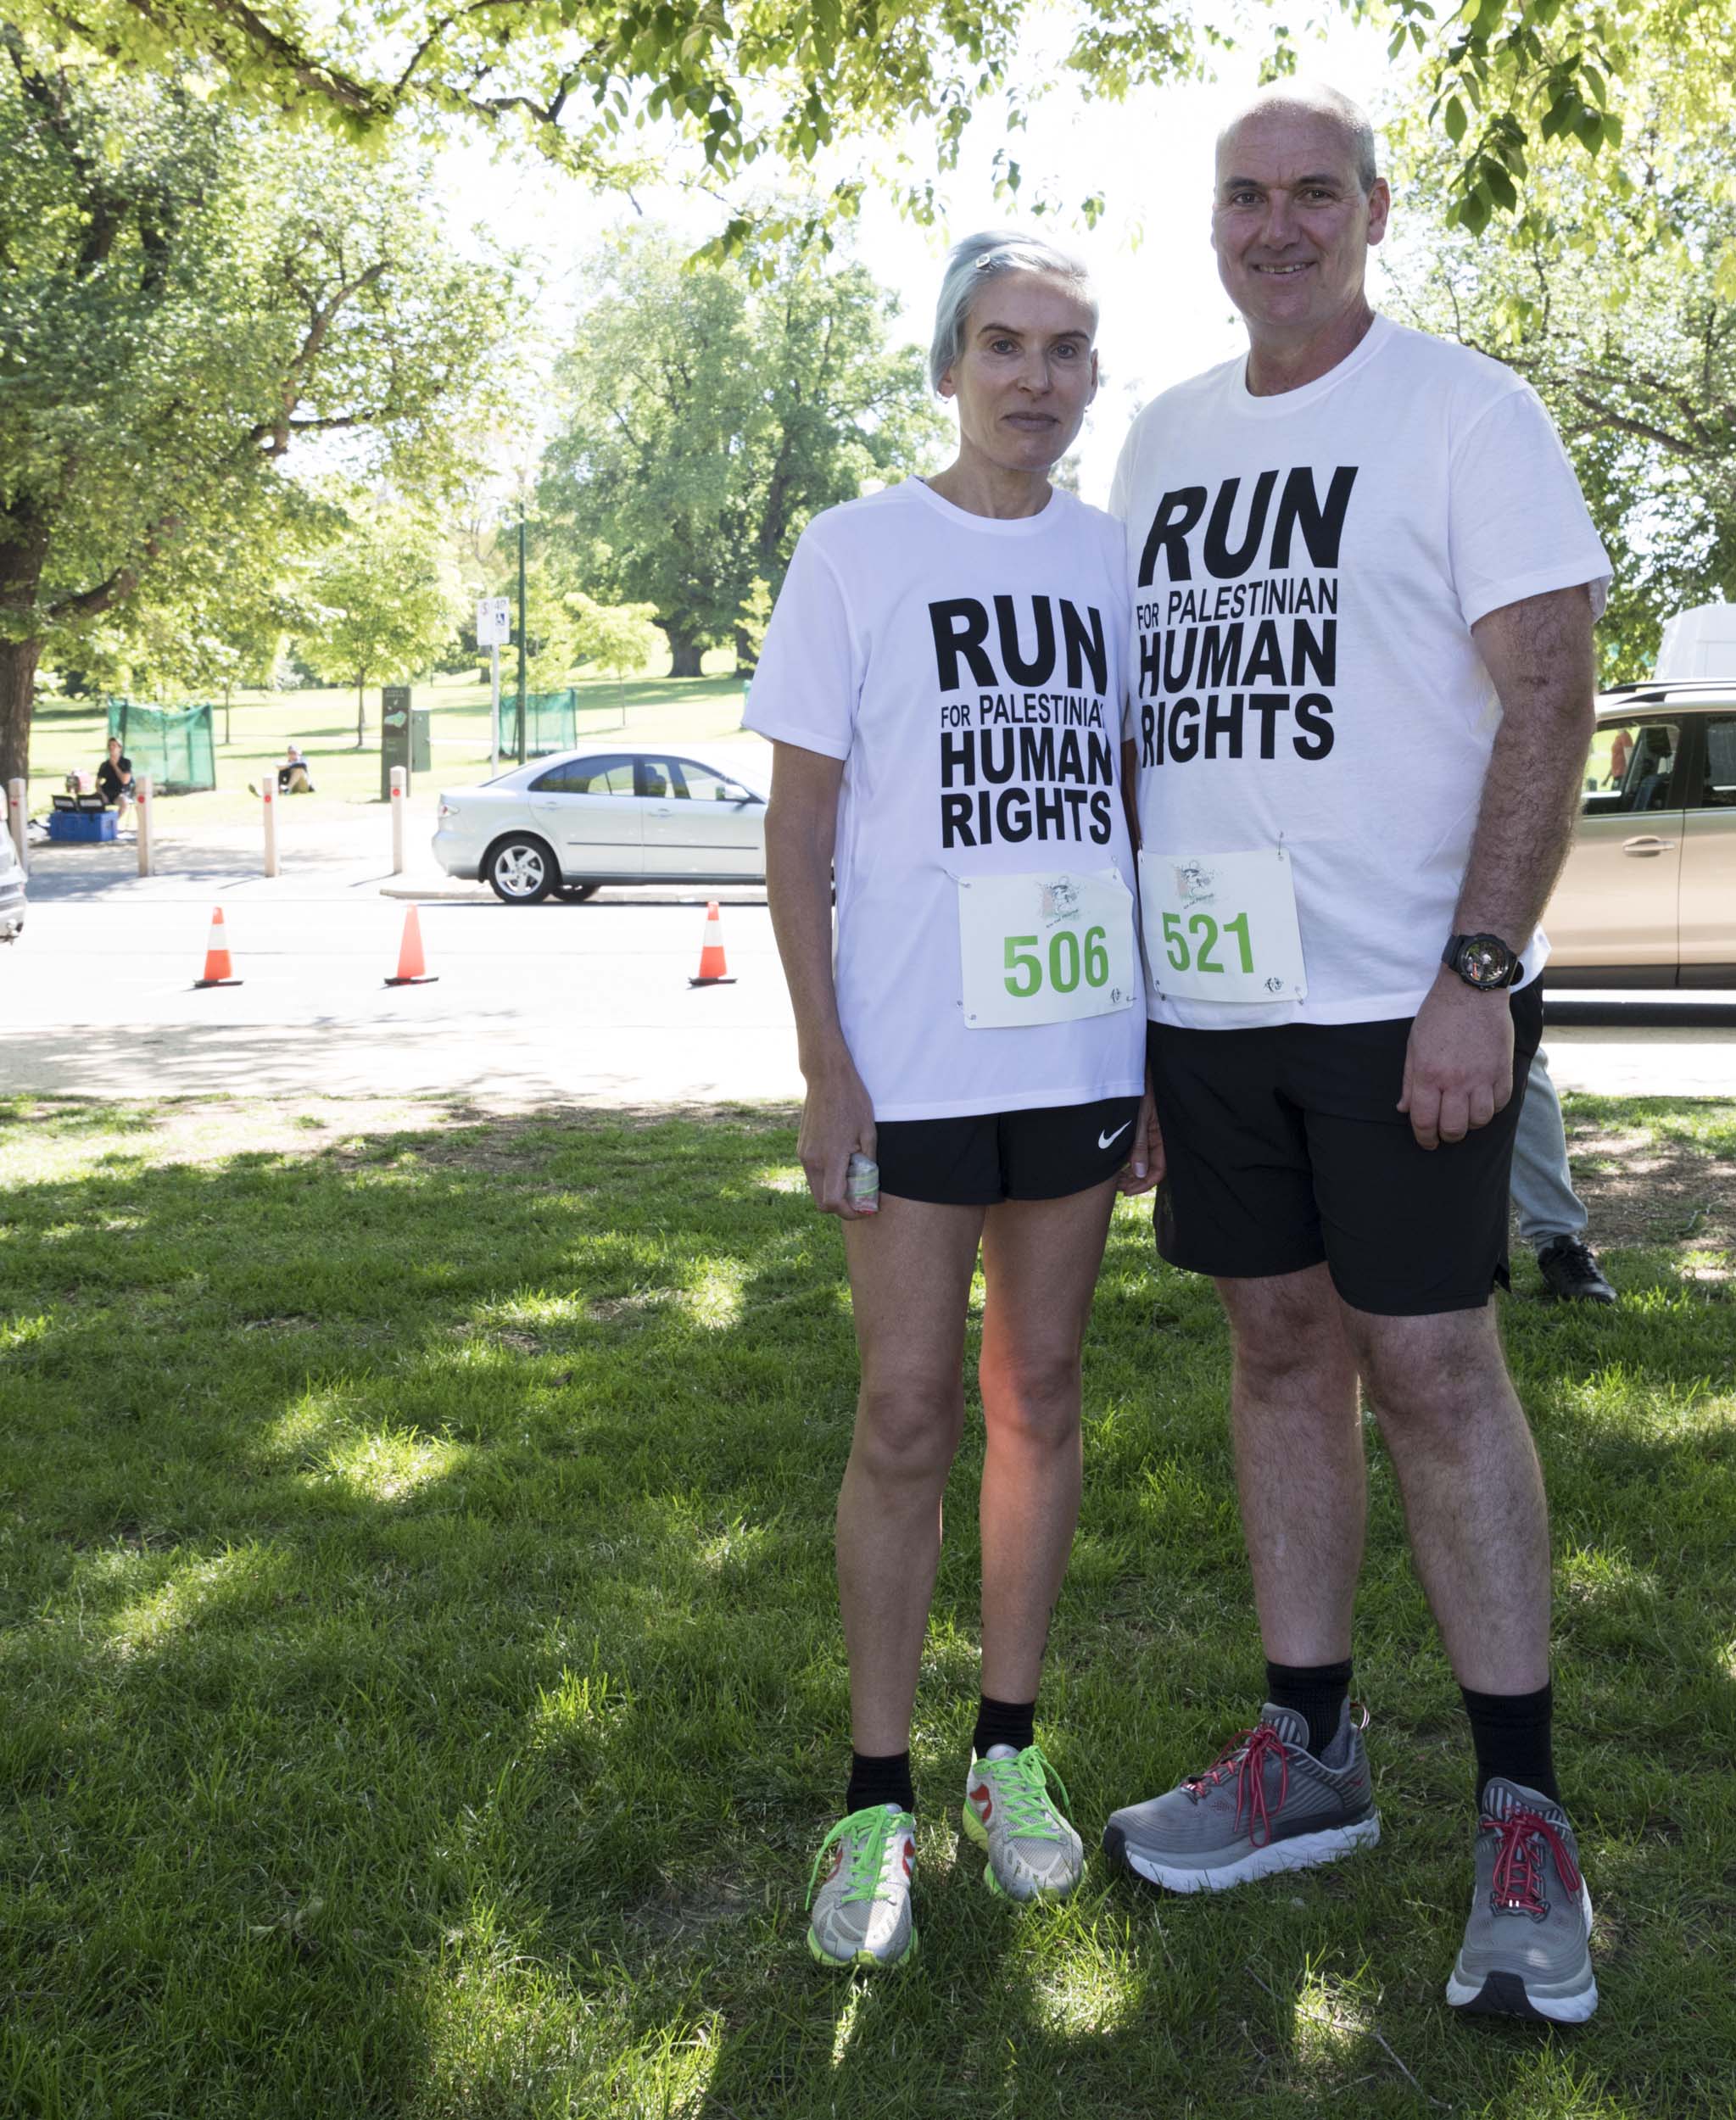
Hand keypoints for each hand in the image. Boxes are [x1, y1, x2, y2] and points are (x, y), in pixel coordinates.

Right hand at [798, 1059, 877, 1216]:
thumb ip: (868, 1165)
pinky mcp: (801, 1149)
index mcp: (831, 1158)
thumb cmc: (852, 1102)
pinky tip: (842, 1162)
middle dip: (842, 1207)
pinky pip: (813, 1175)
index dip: (850, 1213)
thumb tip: (870, 1188)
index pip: (833, 1203)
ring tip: (853, 1176)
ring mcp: (803, 1155)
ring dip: (833, 1192)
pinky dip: (827, 1178)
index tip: (865, 1208)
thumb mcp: (869, 1133)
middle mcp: (812, 1160)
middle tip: (861, 1198)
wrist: (826, 1078)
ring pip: (816, 1189)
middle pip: (822, 1203)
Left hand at [1116, 1078, 1164, 1194]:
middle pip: (1150, 1168)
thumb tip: (1140, 1173)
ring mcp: (1149, 1134)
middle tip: (1117, 1187)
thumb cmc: (1141, 1091)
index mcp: (1162, 1138)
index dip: (1144, 1184)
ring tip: (1114, 1179)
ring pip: (1142, 1161)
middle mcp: (1157, 1138)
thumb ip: (1139, 1145)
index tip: (1126, 1191)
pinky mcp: (1140, 1128)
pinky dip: (1127, 1160)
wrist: (1135, 1071)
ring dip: (1130, 1172)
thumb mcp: (1139, 1119)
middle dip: (1135, 1180)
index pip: (1159, 1170)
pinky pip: (1136, 1150)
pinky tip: (1115, 1164)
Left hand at [1399, 967, 1515, 1150]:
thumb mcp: (1413, 1046)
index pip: (1425, 1121)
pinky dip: (1491, 1108)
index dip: (1424, 1138)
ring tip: (1464, 1114)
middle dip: (1447, 1136)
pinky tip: (1483, 1100)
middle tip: (1445, 1131)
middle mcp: (1456, 1080)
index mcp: (1429, 1074)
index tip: (1427, 1142)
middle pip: (1454, 1128)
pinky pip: (1500, 1104)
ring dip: (1470, 1124)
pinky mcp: (1503, 1071)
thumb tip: (1404, 1109)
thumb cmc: (1438, 1016)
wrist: (1472, 990)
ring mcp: (1483, 1077)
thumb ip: (1409, 1081)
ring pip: (1479, 1121)